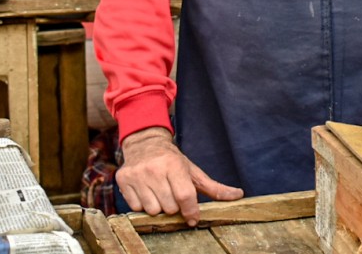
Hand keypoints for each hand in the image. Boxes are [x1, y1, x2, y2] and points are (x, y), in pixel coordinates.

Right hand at [116, 127, 243, 225]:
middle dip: (174, 206)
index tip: (193, 217)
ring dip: (158, 206)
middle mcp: (154, 169)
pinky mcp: (123, 180)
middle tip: (172, 194)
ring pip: (152, 210)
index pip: (185, 196)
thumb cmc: (172, 160)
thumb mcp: (193, 171)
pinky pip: (136, 208)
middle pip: (169, 207)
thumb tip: (238, 195)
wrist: (144, 143)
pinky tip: (146, 191)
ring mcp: (137, 175)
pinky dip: (142, 205)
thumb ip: (214, 187)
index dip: (191, 211)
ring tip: (159, 192)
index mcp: (173, 165)